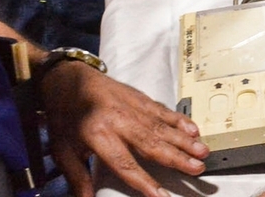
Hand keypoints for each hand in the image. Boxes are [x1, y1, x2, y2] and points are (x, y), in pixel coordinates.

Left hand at [37, 60, 208, 196]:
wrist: (66, 78)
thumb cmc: (64, 115)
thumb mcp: (63, 150)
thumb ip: (77, 178)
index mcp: (98, 134)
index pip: (125, 164)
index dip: (144, 182)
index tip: (161, 196)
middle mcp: (118, 120)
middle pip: (152, 144)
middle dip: (177, 158)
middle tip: (197, 169)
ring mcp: (131, 107)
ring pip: (162, 126)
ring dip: (184, 140)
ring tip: (201, 152)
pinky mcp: (139, 97)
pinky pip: (162, 110)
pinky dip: (179, 120)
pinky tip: (192, 129)